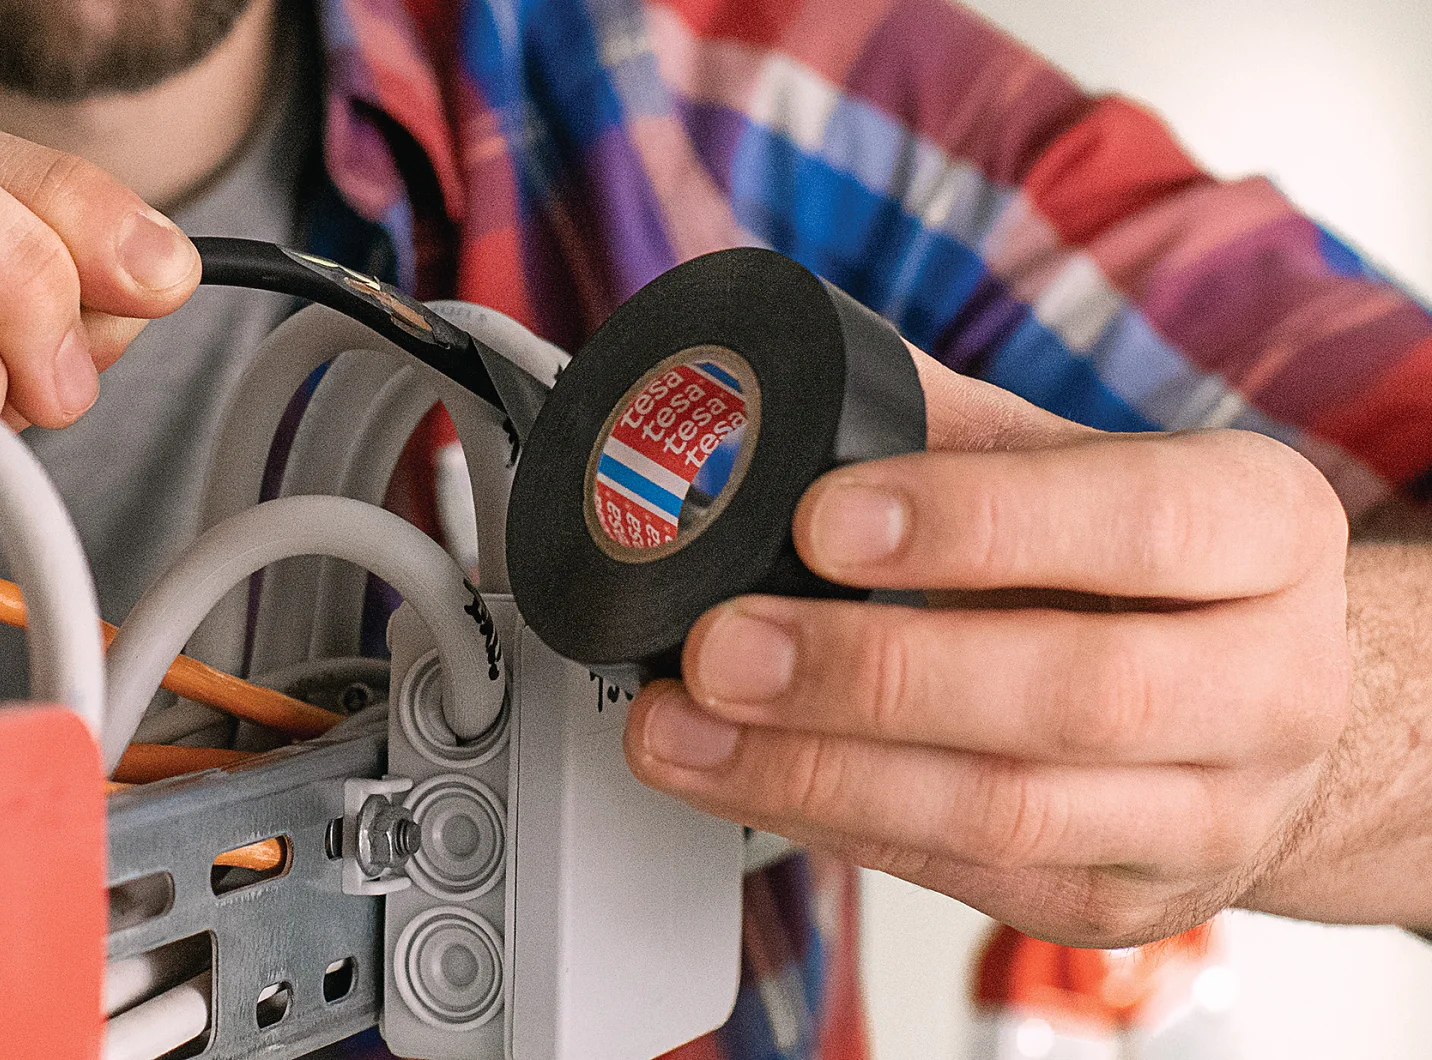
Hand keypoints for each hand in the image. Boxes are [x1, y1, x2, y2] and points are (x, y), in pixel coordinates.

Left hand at [625, 349, 1353, 946]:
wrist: (1254, 714)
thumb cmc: (1145, 569)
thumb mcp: (1081, 467)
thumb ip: (948, 428)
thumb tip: (771, 394)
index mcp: (1266, 528)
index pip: (1140, 522)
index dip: (975, 523)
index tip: (824, 519)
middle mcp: (1269, 683)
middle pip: (1075, 693)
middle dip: (871, 674)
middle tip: (722, 646)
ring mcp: (1205, 815)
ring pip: (1006, 811)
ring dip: (817, 771)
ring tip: (682, 726)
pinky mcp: (1116, 902)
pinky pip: (957, 874)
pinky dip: (824, 821)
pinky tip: (731, 776)